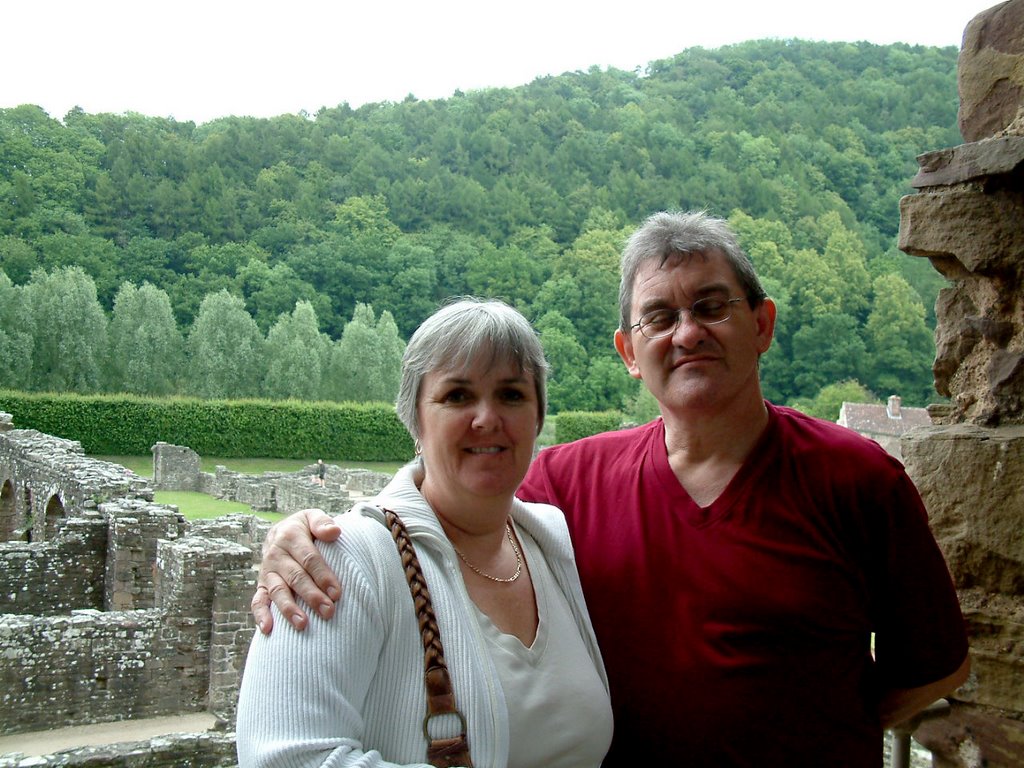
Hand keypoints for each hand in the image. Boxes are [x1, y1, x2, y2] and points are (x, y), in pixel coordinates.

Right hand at [252, 508, 341, 633]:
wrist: (281, 532)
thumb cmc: (305, 528)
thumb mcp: (312, 517)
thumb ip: (322, 522)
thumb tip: (334, 532)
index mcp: (290, 536)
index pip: (309, 558)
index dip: (323, 576)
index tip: (337, 593)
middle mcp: (276, 554)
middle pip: (296, 577)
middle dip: (312, 596)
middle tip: (328, 612)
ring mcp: (267, 572)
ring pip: (278, 591)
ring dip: (289, 609)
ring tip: (303, 624)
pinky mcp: (261, 585)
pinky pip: (257, 601)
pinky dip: (261, 615)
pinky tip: (268, 630)